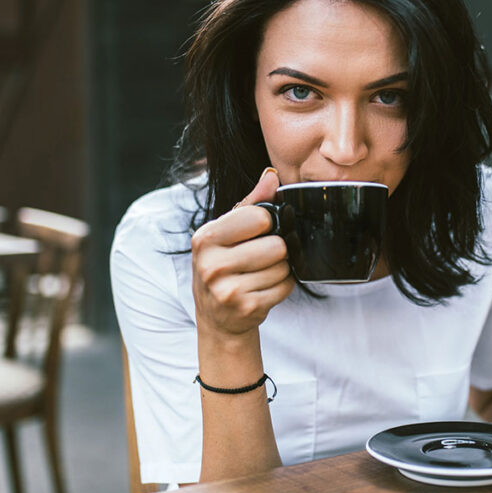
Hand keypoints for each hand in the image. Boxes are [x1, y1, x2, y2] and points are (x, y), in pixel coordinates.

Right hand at [191, 168, 294, 335]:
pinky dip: (282, 287)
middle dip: (276, 251)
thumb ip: (251, 203)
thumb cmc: (223, 266)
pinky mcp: (247, 308)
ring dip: (280, 270)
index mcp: (205, 238)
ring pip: (283, 267)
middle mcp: (211, 265)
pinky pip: (286, 287)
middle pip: (276, 245)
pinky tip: (263, 289)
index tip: (255, 233)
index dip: (266, 223)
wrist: (217, 317)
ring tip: (260, 274)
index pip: (259, 217)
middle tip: (259, 258)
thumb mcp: (227, 233)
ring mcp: (228, 290)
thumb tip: (271, 175)